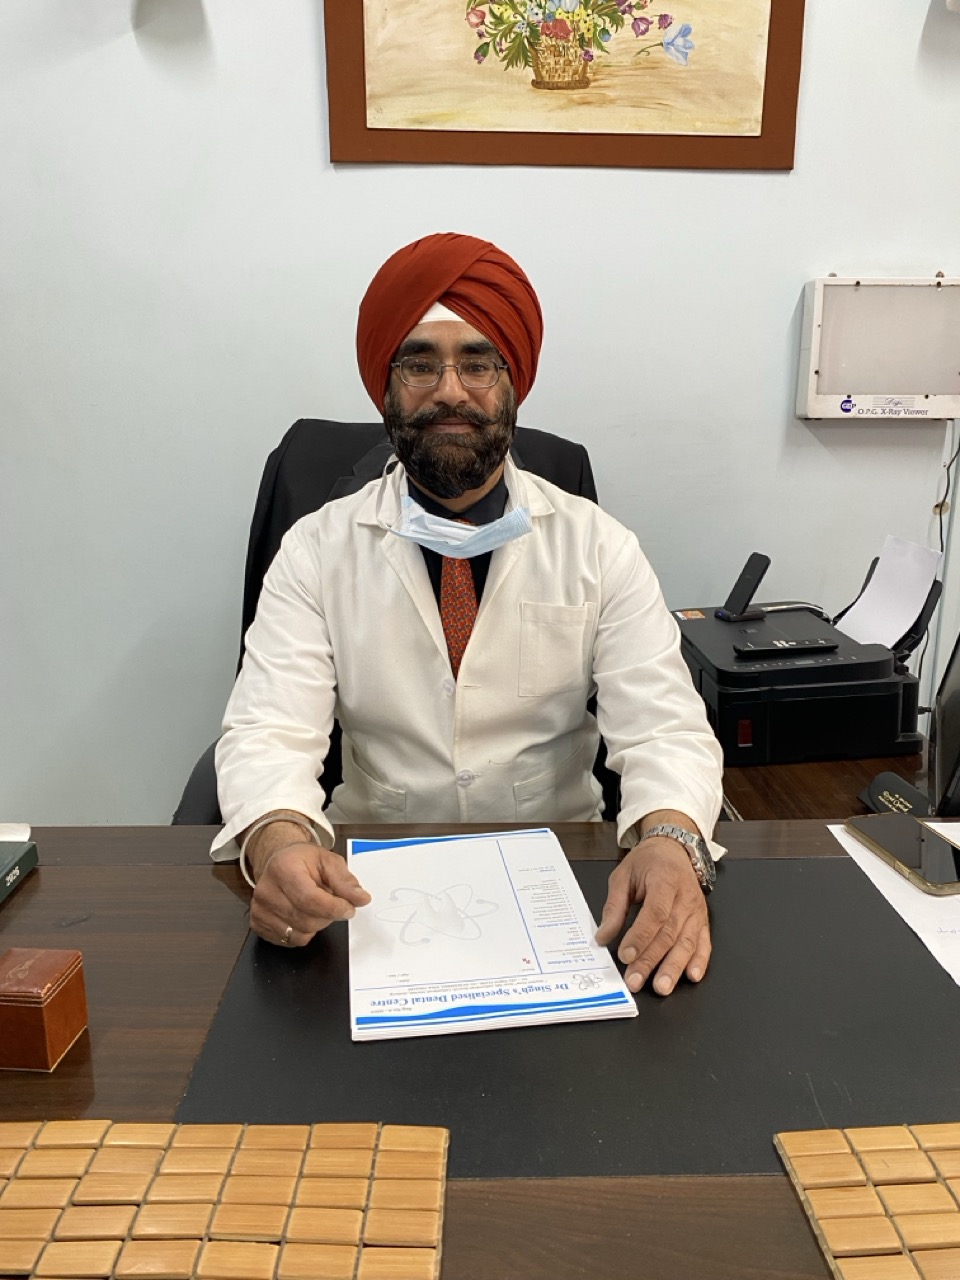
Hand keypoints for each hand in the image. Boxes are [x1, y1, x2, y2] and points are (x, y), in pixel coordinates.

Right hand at [249, 842, 370, 946]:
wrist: (279, 861)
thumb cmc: (303, 861)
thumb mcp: (329, 861)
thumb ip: (345, 881)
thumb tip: (361, 899)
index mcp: (284, 869)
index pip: (310, 899)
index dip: (334, 908)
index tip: (349, 909)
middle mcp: (266, 890)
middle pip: (306, 919)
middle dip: (328, 916)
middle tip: (332, 902)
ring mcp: (259, 909)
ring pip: (299, 934)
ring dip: (317, 925)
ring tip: (315, 906)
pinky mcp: (258, 924)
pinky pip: (289, 941)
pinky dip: (303, 932)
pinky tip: (303, 914)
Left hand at [595, 837, 709, 995]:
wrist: (674, 850)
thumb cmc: (647, 862)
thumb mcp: (623, 876)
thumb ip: (614, 907)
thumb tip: (603, 936)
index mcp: (664, 881)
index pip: (655, 913)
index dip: (641, 936)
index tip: (625, 955)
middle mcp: (685, 898)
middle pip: (669, 933)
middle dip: (651, 960)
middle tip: (636, 980)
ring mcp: (697, 912)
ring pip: (687, 942)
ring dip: (674, 967)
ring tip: (662, 987)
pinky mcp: (703, 921)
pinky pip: (704, 944)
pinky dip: (700, 961)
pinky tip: (692, 976)